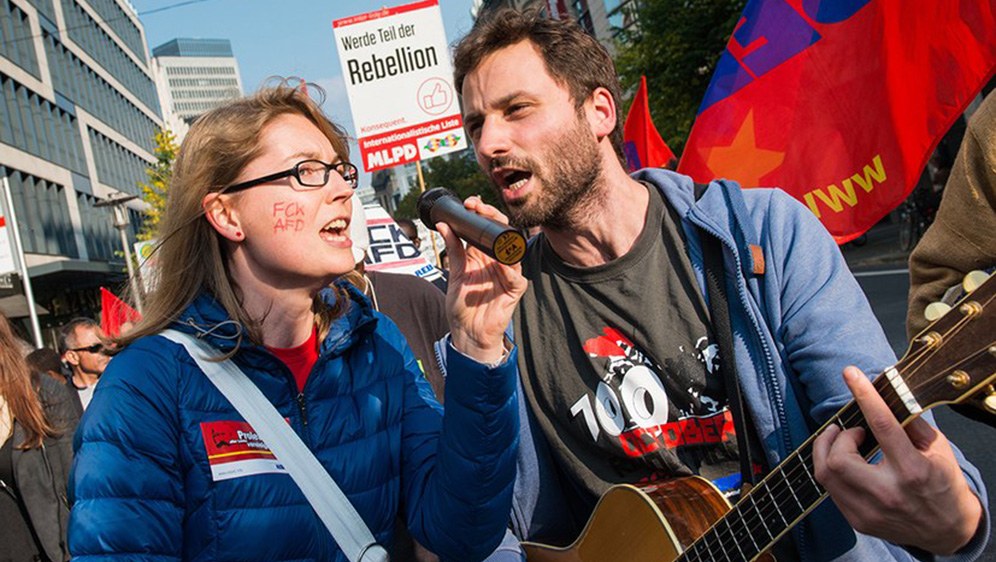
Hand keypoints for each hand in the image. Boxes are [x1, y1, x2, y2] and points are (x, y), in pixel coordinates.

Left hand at [436, 196, 526, 363]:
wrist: (467, 333)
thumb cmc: (462, 306)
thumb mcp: (454, 273)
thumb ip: (453, 250)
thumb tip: (443, 225)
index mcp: (482, 254)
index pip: (486, 227)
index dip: (481, 213)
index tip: (469, 203)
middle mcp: (497, 260)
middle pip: (502, 232)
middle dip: (492, 216)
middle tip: (478, 207)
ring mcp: (508, 273)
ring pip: (513, 249)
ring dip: (502, 237)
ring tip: (490, 227)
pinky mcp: (514, 289)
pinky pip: (516, 275)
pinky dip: (509, 268)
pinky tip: (501, 261)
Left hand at [812, 366, 982, 553]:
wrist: (948, 530)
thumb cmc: (943, 483)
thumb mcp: (937, 449)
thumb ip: (910, 422)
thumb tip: (886, 392)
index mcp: (913, 470)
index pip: (882, 425)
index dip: (864, 395)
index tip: (851, 374)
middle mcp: (888, 492)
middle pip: (839, 458)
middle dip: (838, 436)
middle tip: (852, 431)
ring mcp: (870, 511)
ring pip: (825, 474)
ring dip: (827, 450)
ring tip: (843, 442)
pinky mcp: (858, 521)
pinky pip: (829, 488)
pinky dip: (832, 469)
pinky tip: (846, 464)